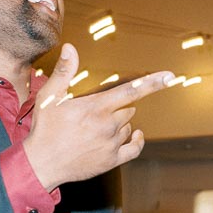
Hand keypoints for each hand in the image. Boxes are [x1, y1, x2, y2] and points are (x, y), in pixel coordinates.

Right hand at [24, 44, 174, 189]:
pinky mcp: (112, 160)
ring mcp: (111, 144)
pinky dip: (137, 140)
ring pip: (129, 126)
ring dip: (120, 123)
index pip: (131, 91)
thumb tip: (70, 48)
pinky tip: (135, 135)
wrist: (41, 164)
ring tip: (96, 128)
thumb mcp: (48, 97)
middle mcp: (108, 125)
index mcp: (96, 107)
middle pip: (129, 108)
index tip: (170, 76)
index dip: (153, 83)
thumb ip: (64, 72)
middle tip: (96, 112)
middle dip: (119, 106)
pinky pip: (135, 148)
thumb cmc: (44, 129)